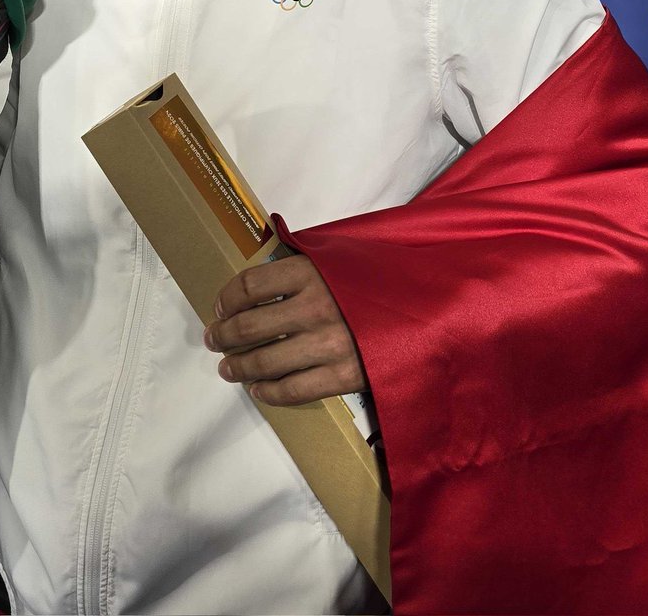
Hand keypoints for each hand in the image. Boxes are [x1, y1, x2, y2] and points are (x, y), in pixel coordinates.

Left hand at [203, 254, 367, 405]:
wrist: (433, 307)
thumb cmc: (382, 277)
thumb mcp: (343, 255)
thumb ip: (306, 260)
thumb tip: (267, 258)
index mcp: (311, 272)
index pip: (251, 284)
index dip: (227, 297)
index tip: (219, 307)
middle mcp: (315, 307)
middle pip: (250, 325)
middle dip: (225, 335)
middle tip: (214, 340)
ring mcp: (329, 344)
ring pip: (267, 361)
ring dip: (239, 366)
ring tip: (228, 368)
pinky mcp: (345, 376)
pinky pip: (295, 390)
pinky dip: (270, 392)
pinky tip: (259, 389)